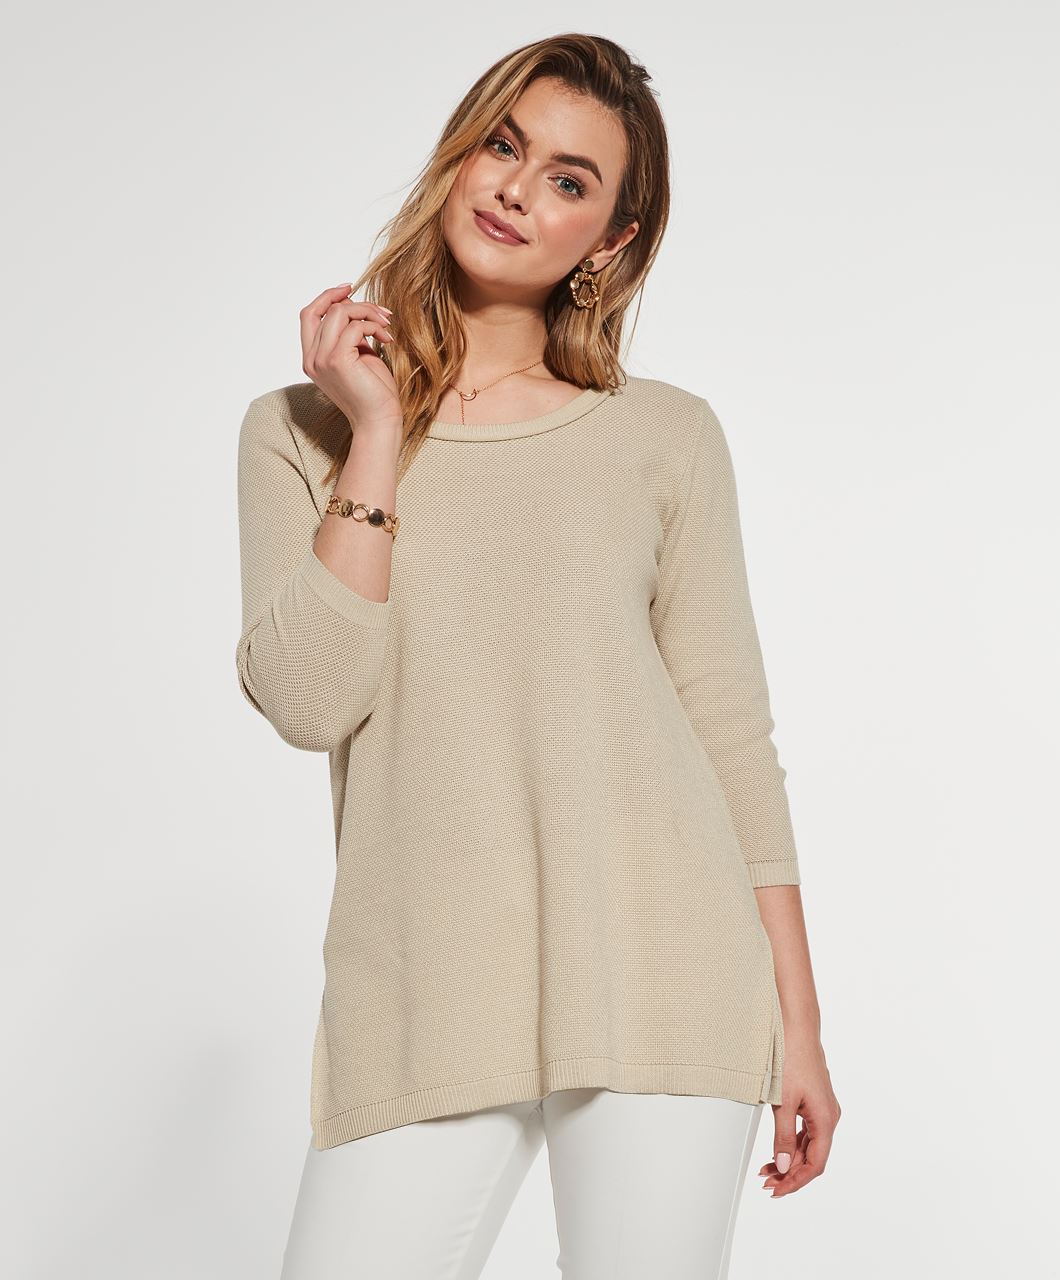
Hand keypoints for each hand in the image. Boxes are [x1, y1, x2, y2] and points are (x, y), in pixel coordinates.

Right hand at [300, 284, 401, 429]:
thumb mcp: (359, 355)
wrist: (379, 421)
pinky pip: (355, 327)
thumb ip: (350, 333)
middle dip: (354, 302)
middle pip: (325, 309)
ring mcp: (321, 360)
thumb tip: (352, 304)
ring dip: (368, 312)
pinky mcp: (337, 361)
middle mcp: (311, 358)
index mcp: (312, 357)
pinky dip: (374, 326)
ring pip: (340, 312)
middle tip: (381, 313)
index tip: (350, 287)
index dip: (327, 296)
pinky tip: (387, 339)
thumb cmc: (373, 392)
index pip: (309, 314)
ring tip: (386, 326)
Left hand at [759, 1031, 839, 1197]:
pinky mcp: (815, 1101)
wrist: (797, 1027)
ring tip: (768, 1170)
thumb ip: (783, 1137)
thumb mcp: (783, 1102)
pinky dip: (793, 1143)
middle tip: (767, 1183)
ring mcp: (823, 1108)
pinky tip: (779, 1150)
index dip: (796, 1181)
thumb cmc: (792, 1057)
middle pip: (813, 1157)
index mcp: (826, 1119)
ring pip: (810, 1145)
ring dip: (790, 1159)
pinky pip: (807, 1131)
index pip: (815, 1164)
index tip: (777, 1191)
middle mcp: (829, 1116)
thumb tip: (784, 1166)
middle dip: (791, 1173)